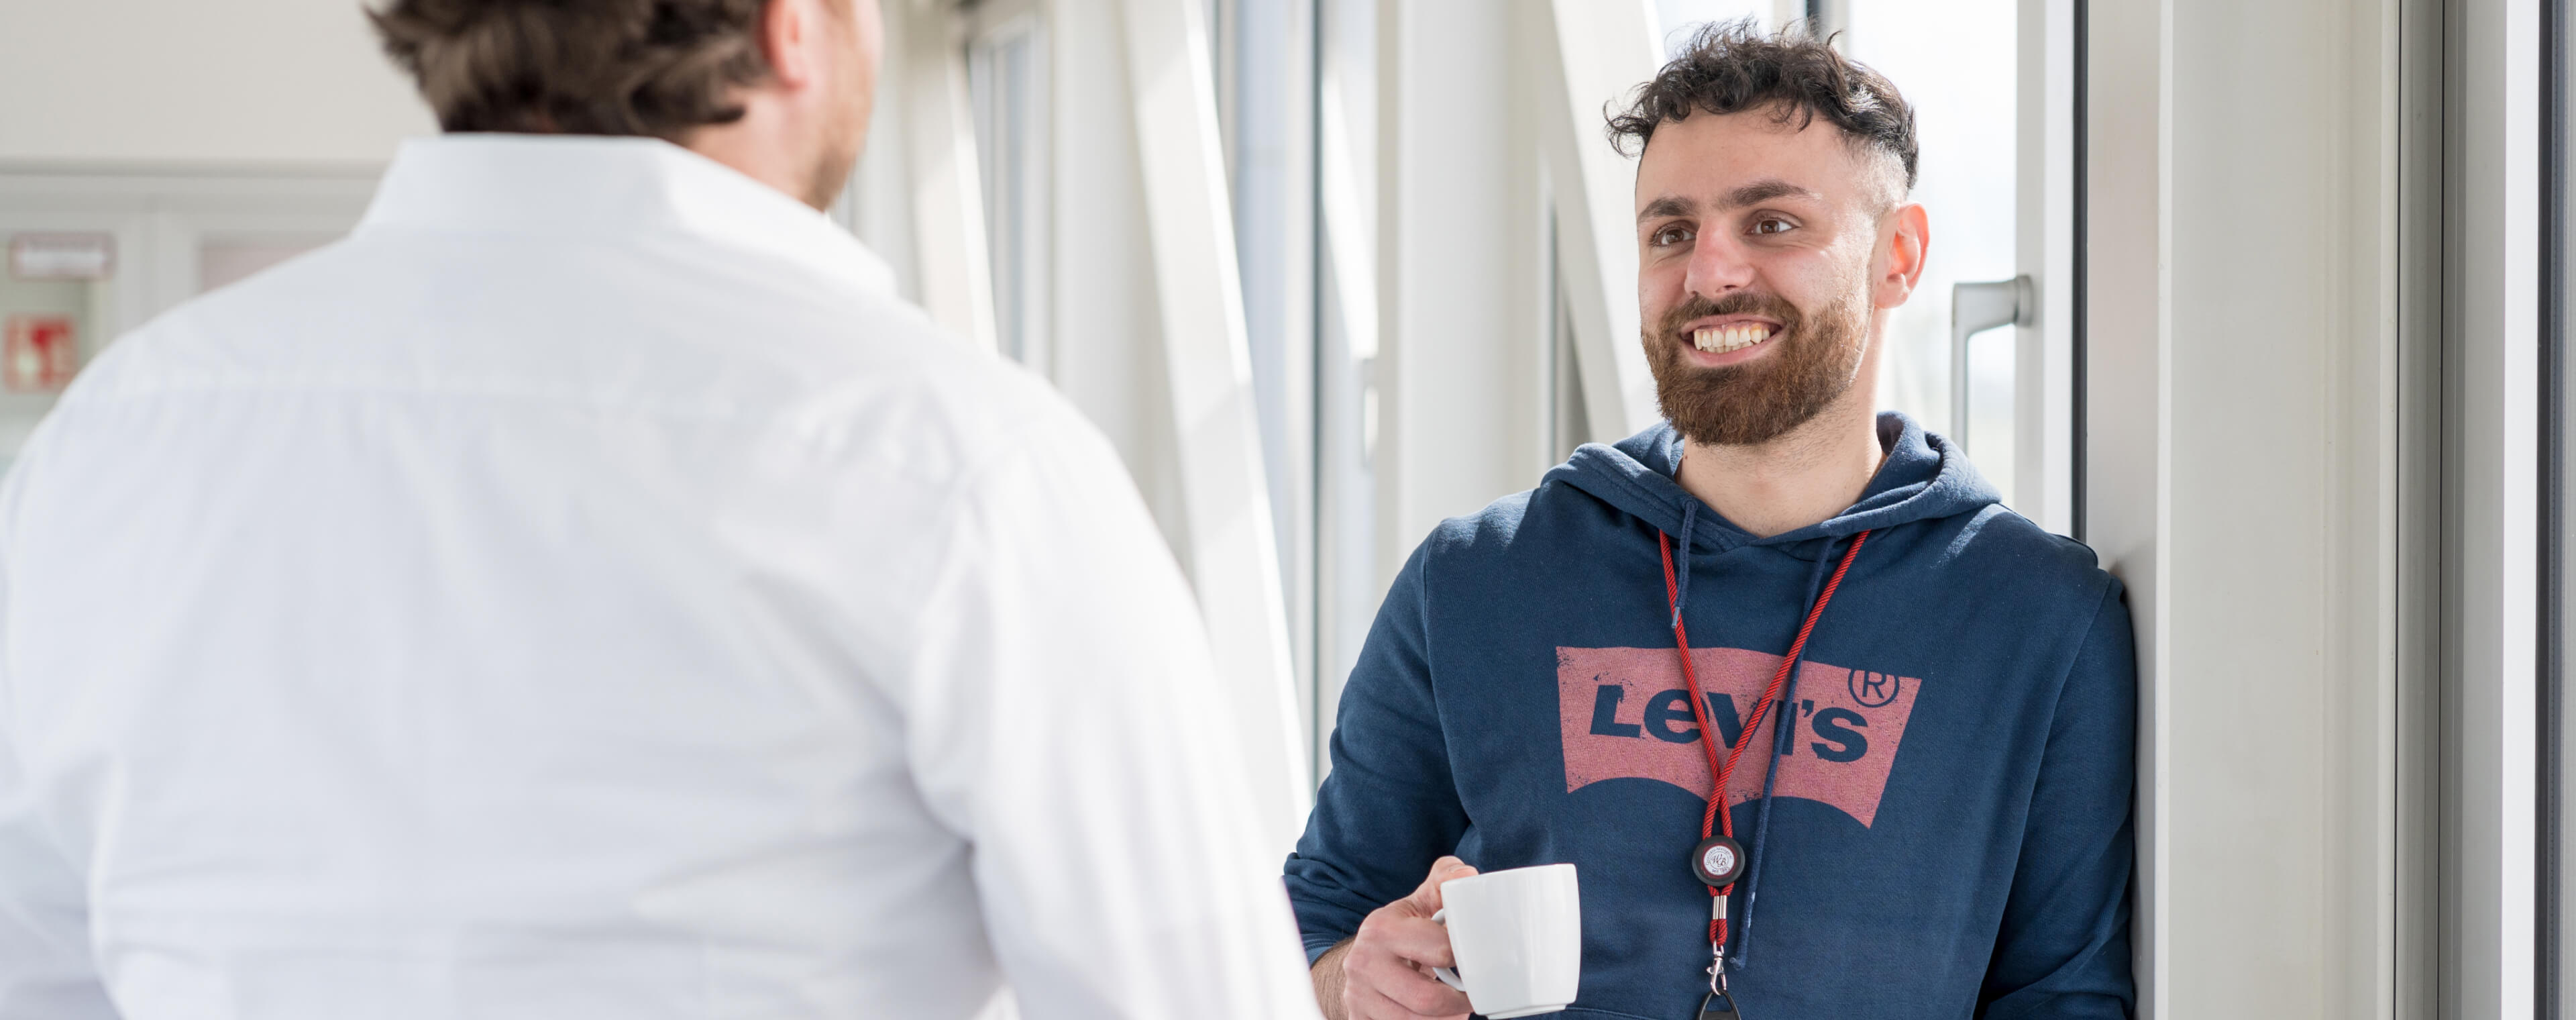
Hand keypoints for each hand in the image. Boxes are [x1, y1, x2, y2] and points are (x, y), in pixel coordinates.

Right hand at [1321, 856, 1479, 1019]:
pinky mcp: (1359, 1019)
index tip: (1475, 961)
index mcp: (1381, 929)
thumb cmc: (1405, 928)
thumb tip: (1468, 877)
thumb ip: (1447, 879)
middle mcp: (1362, 963)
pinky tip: (1435, 1017)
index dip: (1466, 960)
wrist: (1366, 958)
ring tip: (1454, 1008)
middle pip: (1427, 1000)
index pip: (1440, 952)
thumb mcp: (1422, 900)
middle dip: (1459, 1002)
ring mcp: (1358, 996)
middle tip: (1472, 996)